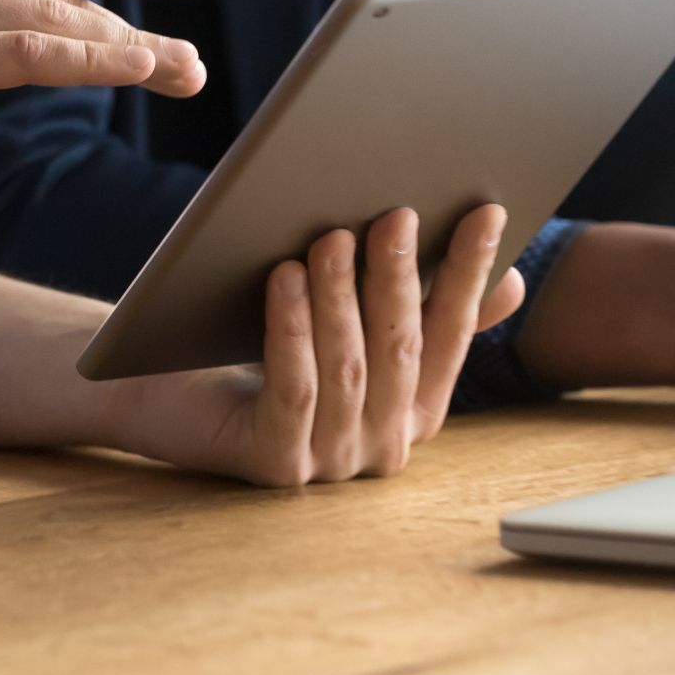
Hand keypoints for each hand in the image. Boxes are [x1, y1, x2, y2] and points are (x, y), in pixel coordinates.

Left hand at [112, 205, 523, 485]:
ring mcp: (331, 459)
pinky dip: (292, 328)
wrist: (165, 392)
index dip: (469, 274)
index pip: (452, 334)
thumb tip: (508, 280)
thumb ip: (419, 306)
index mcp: (413, 410)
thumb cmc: (262, 345)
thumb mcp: (348, 321)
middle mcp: (381, 442)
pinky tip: (285, 276)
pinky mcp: (276, 462)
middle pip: (401, 349)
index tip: (486, 211)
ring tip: (330, 235)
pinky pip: (293, 388)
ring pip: (348, 367)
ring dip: (342, 296)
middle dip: (401, 278)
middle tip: (396, 214)